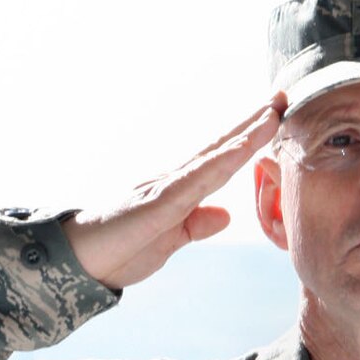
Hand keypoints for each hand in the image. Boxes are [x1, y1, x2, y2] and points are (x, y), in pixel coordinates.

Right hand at [62, 97, 282, 288]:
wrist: (76, 262)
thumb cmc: (117, 251)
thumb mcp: (169, 242)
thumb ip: (194, 226)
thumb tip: (225, 214)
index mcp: (178, 192)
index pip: (220, 161)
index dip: (249, 139)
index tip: (276, 118)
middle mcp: (173, 181)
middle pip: (219, 148)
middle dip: (252, 124)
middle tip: (283, 98)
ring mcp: (164, 190)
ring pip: (211, 158)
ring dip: (243, 136)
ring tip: (271, 114)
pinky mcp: (154, 205)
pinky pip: (193, 183)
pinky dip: (218, 165)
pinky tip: (239, 151)